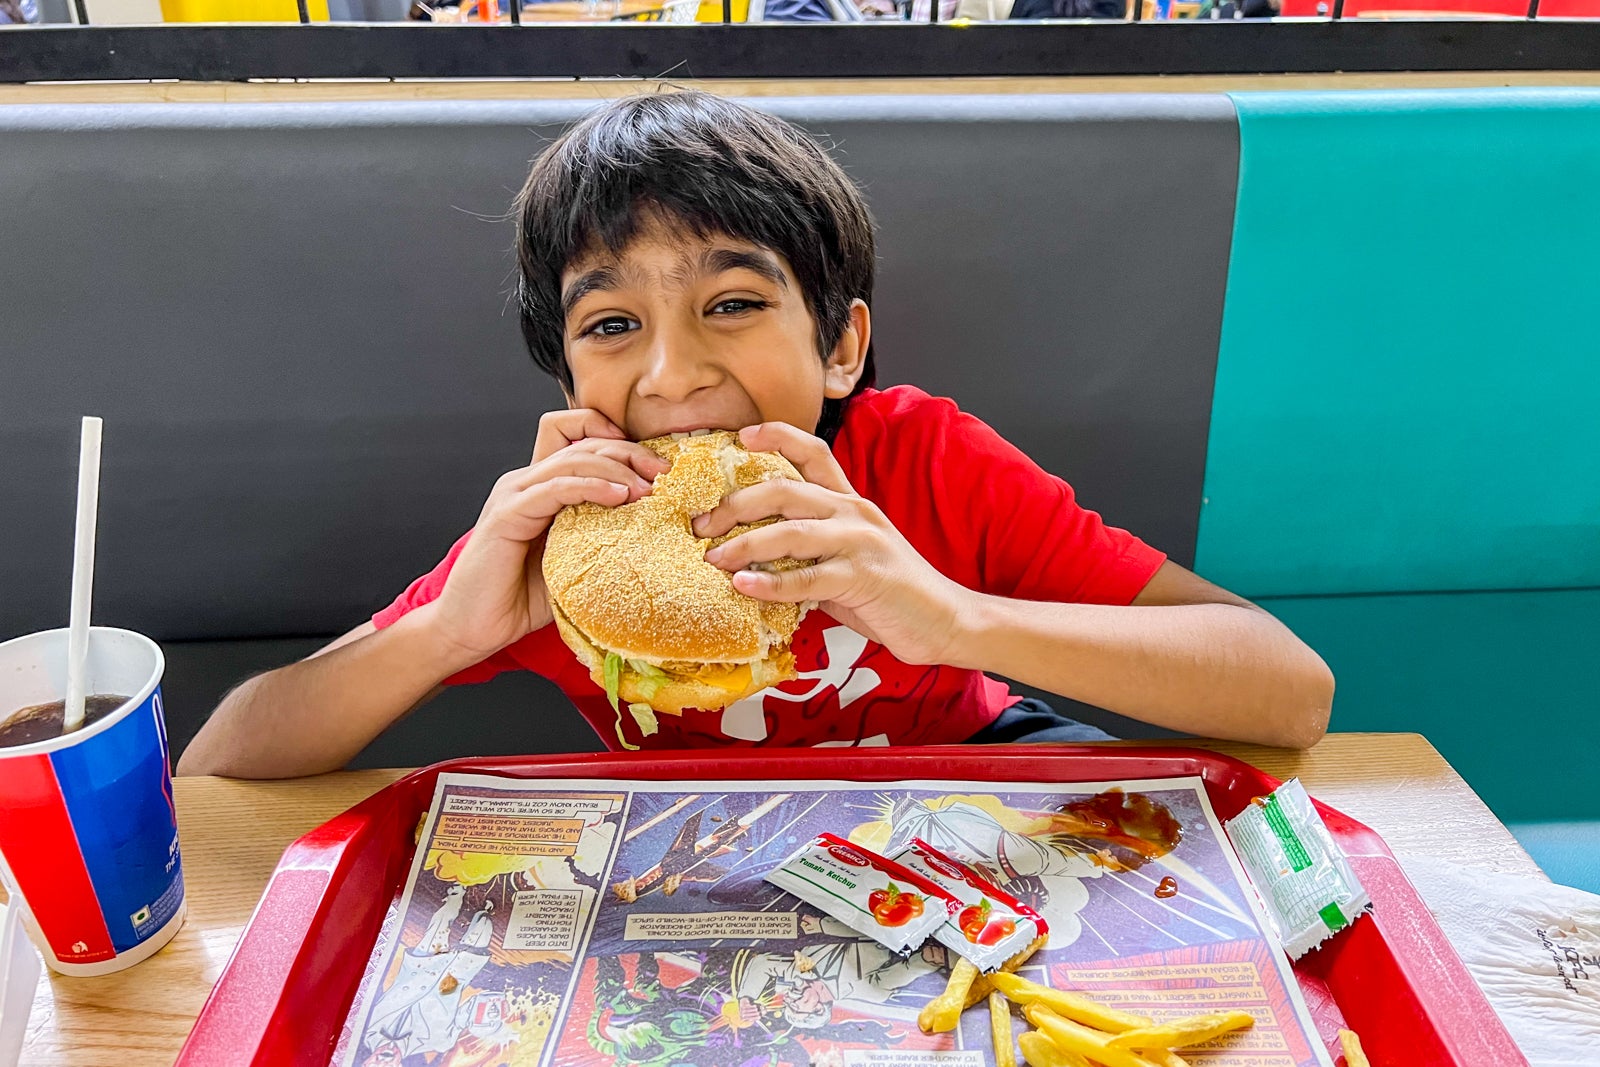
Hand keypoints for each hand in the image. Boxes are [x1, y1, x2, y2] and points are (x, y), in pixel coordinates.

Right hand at [429, 410, 669, 660]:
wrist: (474, 629)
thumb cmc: (522, 599)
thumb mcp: (575, 560)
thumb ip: (601, 536)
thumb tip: (654, 531)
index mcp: (542, 486)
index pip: (579, 437)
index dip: (618, 440)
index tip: (655, 465)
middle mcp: (526, 481)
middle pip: (583, 442)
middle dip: (629, 450)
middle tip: (663, 472)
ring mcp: (514, 494)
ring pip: (573, 459)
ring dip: (617, 468)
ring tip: (647, 488)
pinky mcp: (507, 514)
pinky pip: (555, 488)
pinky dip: (590, 487)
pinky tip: (619, 497)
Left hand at [693, 423, 969, 666]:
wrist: (945, 620)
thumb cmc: (888, 592)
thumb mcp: (845, 558)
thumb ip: (807, 549)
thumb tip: (750, 556)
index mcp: (849, 501)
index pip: (813, 452)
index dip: (777, 437)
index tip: (740, 436)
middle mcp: (853, 512)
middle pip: (784, 489)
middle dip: (734, 505)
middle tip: (701, 525)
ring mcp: (860, 542)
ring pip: (790, 531)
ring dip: (743, 544)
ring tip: (712, 559)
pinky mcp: (863, 576)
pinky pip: (807, 578)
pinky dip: (770, 584)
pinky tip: (743, 588)